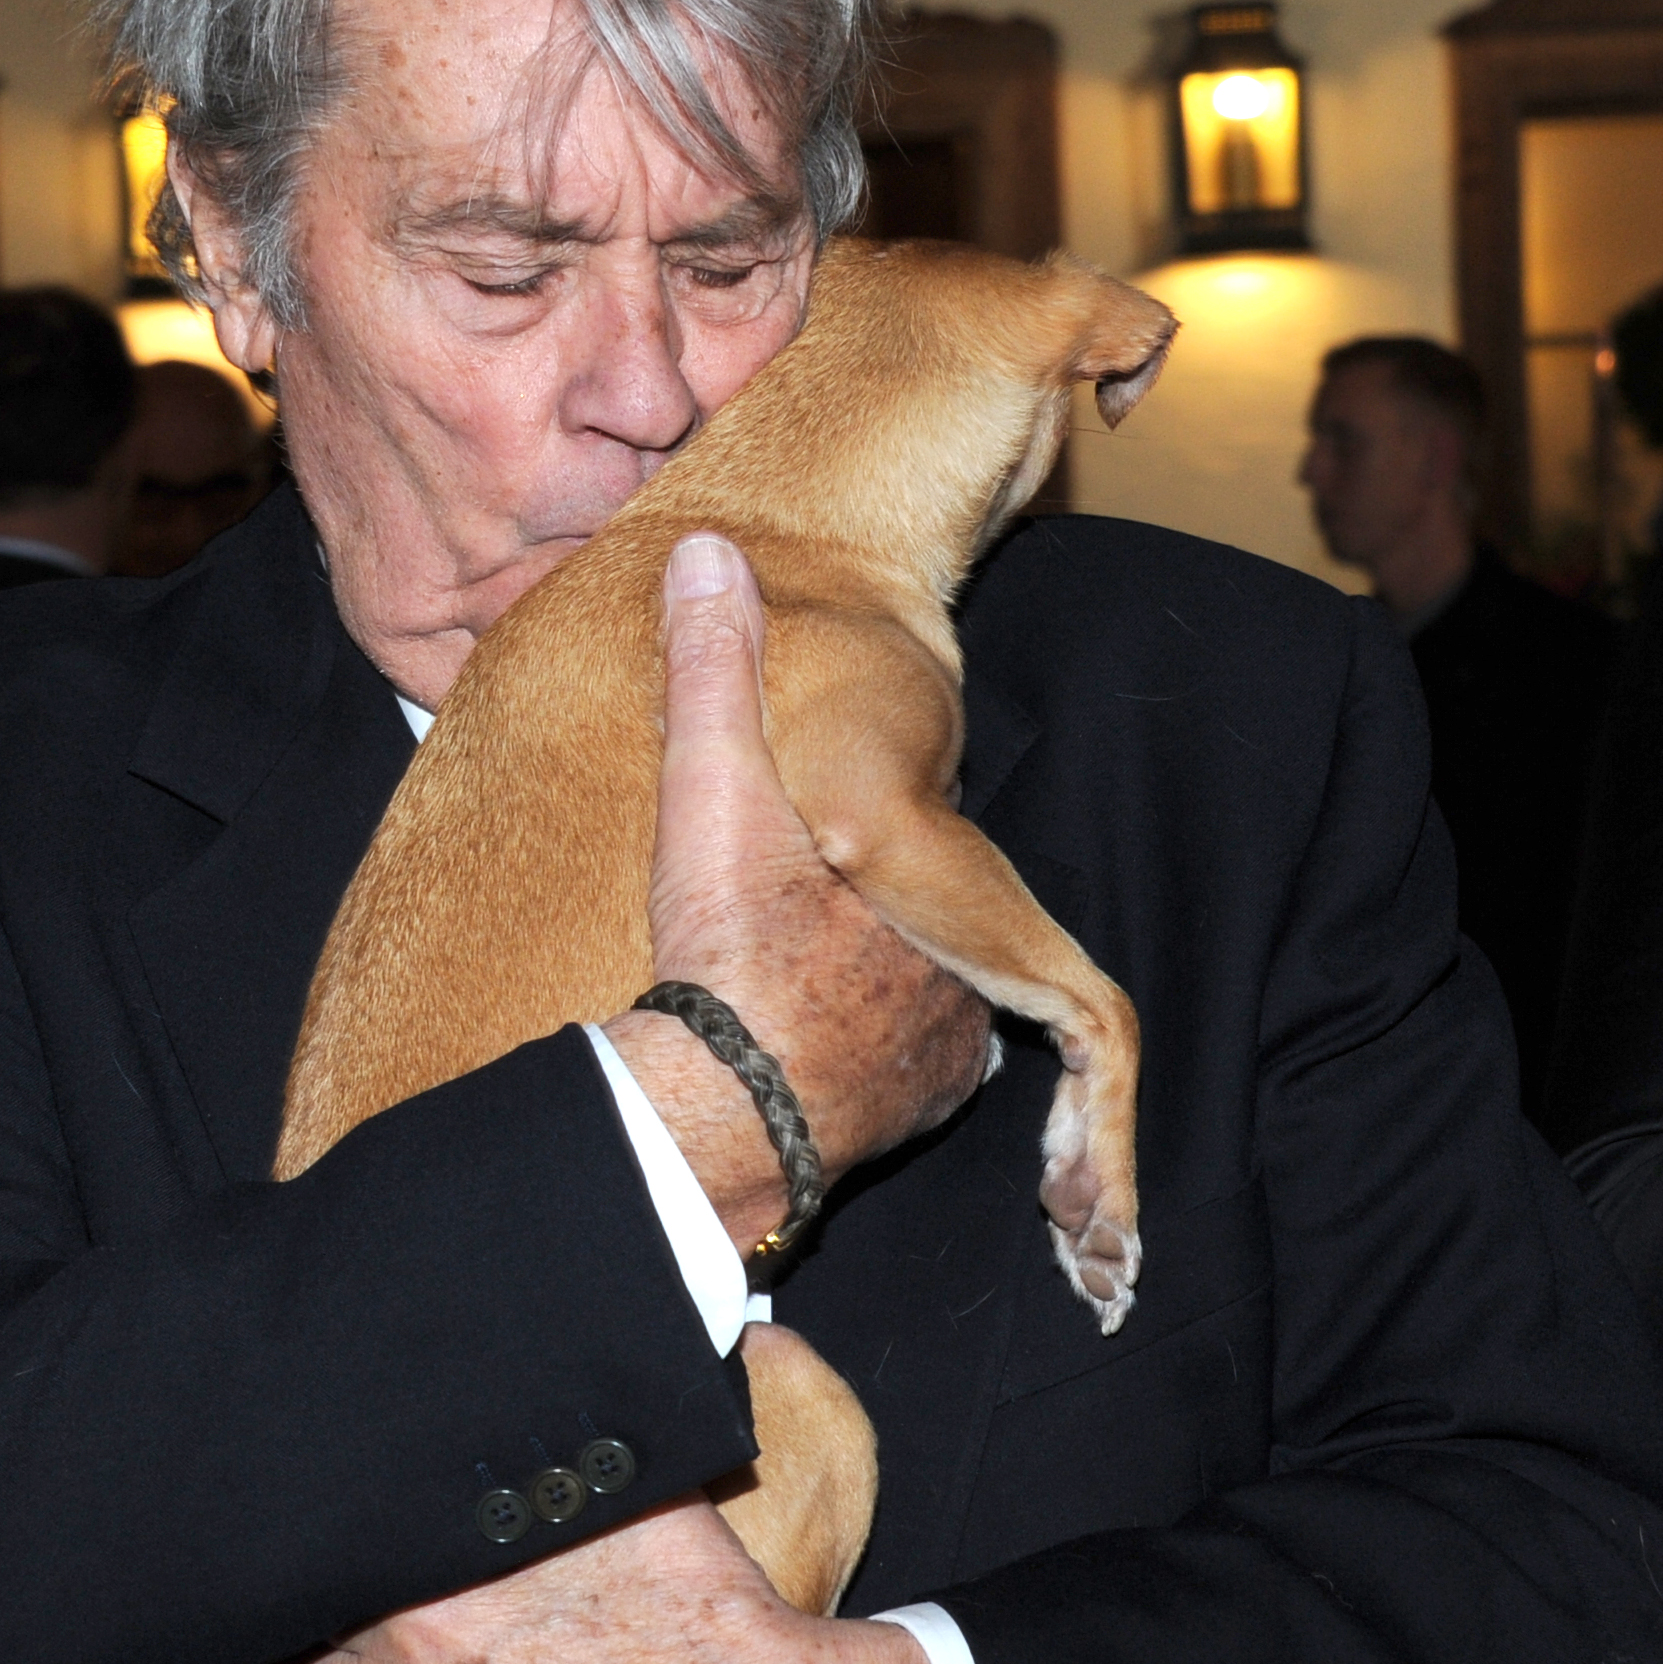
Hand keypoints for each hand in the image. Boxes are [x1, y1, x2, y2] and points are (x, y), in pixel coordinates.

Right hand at [604, 531, 990, 1251]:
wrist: (720, 1110)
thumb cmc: (728, 950)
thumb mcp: (708, 792)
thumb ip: (711, 672)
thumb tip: (708, 552)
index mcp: (919, 868)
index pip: (911, 825)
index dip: (856, 827)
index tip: (808, 842)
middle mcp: (955, 951)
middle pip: (916, 904)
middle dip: (867, 904)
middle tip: (786, 915)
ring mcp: (947, 1038)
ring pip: (919, 985)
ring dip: (869, 981)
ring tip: (790, 981)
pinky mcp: (925, 1109)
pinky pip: (908, 1065)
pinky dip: (867, 1054)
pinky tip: (805, 1045)